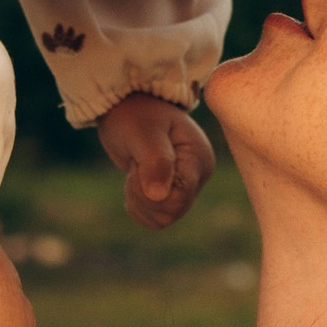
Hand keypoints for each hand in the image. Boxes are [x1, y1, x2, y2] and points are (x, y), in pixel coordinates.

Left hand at [94, 92, 215, 227]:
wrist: (128, 107)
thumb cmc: (136, 114)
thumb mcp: (143, 132)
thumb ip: (155, 162)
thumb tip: (159, 196)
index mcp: (199, 159)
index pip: (179, 196)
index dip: (151, 190)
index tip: (137, 164)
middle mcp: (198, 176)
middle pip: (171, 212)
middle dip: (142, 194)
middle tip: (135, 164)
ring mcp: (186, 188)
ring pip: (162, 219)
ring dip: (138, 200)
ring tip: (136, 169)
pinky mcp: (172, 196)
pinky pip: (154, 219)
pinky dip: (137, 205)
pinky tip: (136, 180)